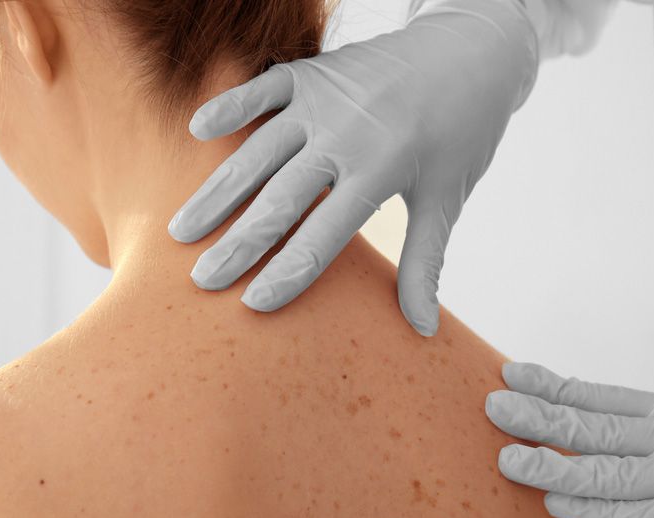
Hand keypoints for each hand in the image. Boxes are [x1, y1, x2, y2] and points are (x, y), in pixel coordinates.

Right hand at [167, 0, 537, 335]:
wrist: (472, 51)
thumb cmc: (461, 133)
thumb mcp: (447, 200)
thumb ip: (423, 264)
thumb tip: (422, 331)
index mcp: (381, 170)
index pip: (322, 236)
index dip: (286, 274)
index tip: (252, 305)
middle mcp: (346, 134)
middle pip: (279, 199)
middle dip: (237, 244)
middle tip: (201, 280)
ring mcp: (324, 100)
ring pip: (258, 152)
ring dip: (217, 192)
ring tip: (181, 231)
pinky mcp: (311, 72)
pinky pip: (261, 89)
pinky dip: (229, 107)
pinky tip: (195, 131)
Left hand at [485, 362, 653, 517]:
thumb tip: (590, 424)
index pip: (601, 396)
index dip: (552, 386)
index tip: (512, 374)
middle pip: (595, 426)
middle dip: (540, 417)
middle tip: (494, 408)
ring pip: (606, 471)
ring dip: (553, 467)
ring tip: (509, 460)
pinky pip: (632, 514)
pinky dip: (591, 511)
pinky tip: (554, 505)